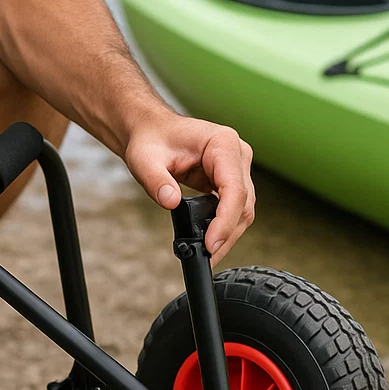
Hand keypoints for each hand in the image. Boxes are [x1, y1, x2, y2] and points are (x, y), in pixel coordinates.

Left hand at [123, 112, 254, 264]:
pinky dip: (222, 226)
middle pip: (244, 203)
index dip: (225, 220)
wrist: (151, 132)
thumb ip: (157, 181)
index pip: (234, 189)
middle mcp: (236, 154)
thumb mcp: (145, 160)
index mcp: (222, 143)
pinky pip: (232, 208)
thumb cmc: (151, 140)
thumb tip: (171, 202)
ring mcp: (235, 168)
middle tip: (207, 257)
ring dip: (227, 234)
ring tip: (207, 255)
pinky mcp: (228, 180)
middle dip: (227, 233)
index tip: (211, 243)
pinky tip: (208, 241)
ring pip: (242, 209)